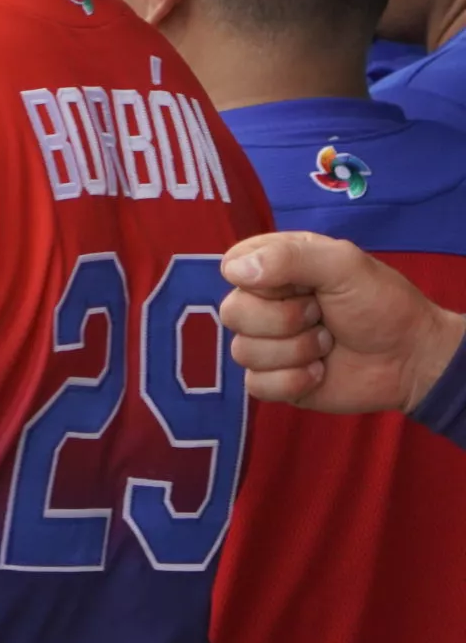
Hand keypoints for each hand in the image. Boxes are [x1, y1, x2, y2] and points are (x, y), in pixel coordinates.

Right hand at [220, 231, 465, 411]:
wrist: (411, 358)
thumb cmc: (381, 304)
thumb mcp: (344, 265)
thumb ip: (289, 257)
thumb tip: (232, 272)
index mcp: (274, 267)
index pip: (232, 266)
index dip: (260, 280)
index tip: (302, 284)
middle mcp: (263, 304)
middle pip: (233, 313)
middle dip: (284, 320)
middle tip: (321, 316)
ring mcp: (265, 344)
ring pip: (243, 351)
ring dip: (296, 351)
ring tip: (327, 345)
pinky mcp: (272, 380)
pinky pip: (256, 384)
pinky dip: (294, 381)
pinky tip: (320, 372)